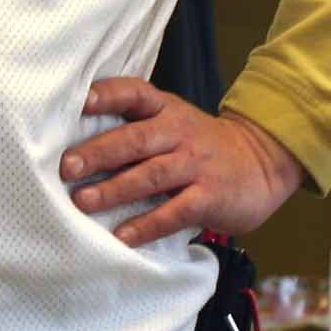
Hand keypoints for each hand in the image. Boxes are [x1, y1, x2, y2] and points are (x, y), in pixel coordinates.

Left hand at [60, 78, 304, 247]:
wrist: (263, 164)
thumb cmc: (199, 147)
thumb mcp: (172, 124)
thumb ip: (133, 128)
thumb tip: (72, 147)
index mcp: (165, 110)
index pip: (134, 93)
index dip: (107, 95)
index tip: (80, 101)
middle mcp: (179, 133)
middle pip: (136, 139)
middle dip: (99, 152)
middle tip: (67, 167)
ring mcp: (196, 165)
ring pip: (152, 175)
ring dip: (115, 189)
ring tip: (83, 202)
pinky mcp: (211, 197)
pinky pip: (175, 212)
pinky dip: (147, 225)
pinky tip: (122, 236)